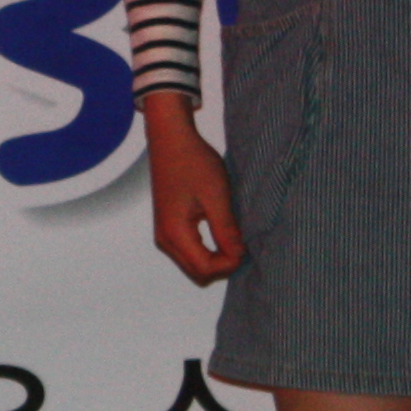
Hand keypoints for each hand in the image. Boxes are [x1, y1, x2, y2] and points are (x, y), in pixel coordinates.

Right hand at [141, 92, 245, 285]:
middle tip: (242, 242)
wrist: (171, 138)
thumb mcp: (216, 196)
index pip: (205, 268)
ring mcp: (164, 234)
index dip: (229, 263)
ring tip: (234, 235)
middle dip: (222, 264)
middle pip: (197, 272)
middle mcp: (164, 239)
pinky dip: (208, 248)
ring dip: (216, 257)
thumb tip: (239, 256)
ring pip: (194, 263)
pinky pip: (189, 251)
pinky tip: (222, 230)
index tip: (246, 245)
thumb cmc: (192, 162)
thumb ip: (226, 230)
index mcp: (174, 233)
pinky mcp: (168, 226)